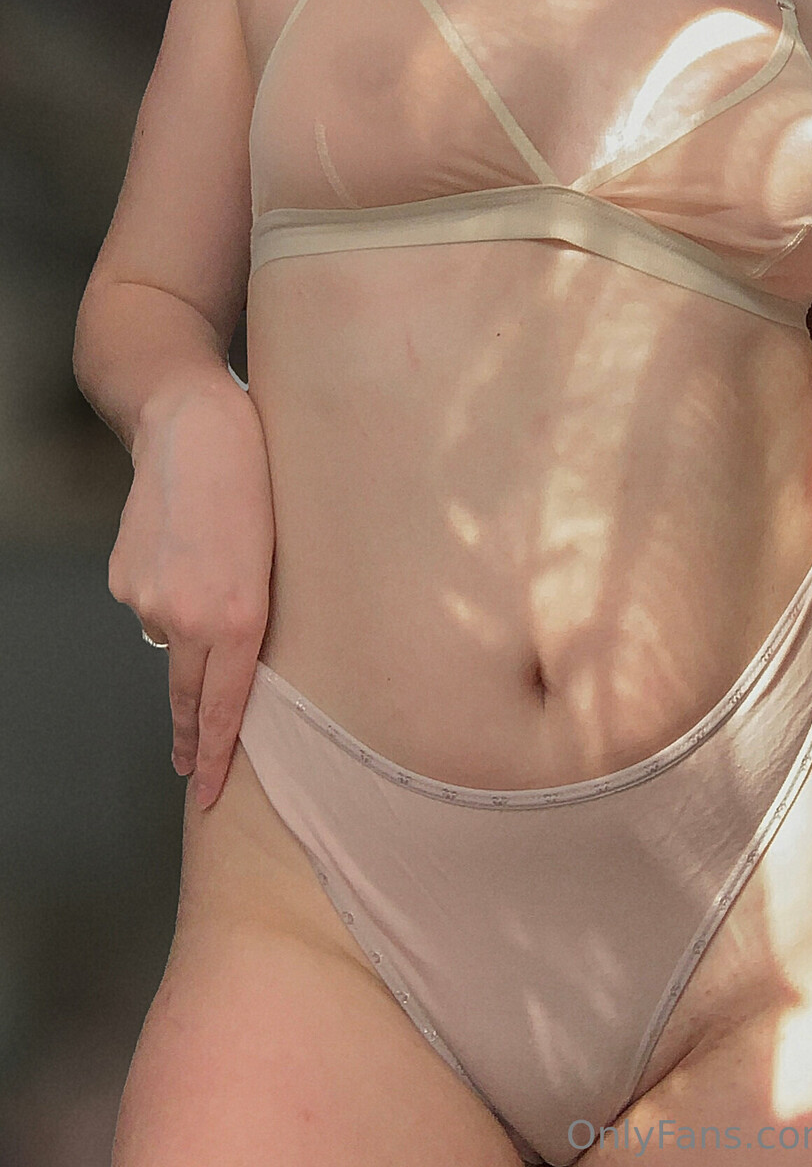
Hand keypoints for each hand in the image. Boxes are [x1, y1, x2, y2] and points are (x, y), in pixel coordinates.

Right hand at [109, 376, 274, 808]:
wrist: (192, 426)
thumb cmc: (258, 482)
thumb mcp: (279, 557)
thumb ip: (255, 615)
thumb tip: (234, 650)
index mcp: (240, 617)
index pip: (227, 707)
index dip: (219, 755)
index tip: (210, 793)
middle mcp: (188, 618)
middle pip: (189, 695)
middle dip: (194, 736)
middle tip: (196, 773)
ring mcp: (148, 599)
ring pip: (172, 640)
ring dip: (191, 631)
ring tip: (213, 580)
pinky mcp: (124, 577)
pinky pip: (152, 605)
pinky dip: (170, 595)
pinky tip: (186, 555)